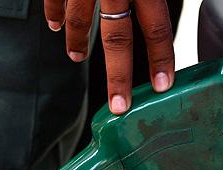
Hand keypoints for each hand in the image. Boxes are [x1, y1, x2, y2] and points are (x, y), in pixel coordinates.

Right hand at [44, 0, 174, 114]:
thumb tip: (167, 3)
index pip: (157, 28)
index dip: (161, 59)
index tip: (163, 86)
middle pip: (117, 39)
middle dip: (118, 77)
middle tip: (119, 106)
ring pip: (79, 20)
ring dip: (78, 41)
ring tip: (76, 56)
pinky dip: (55, 14)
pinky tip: (56, 24)